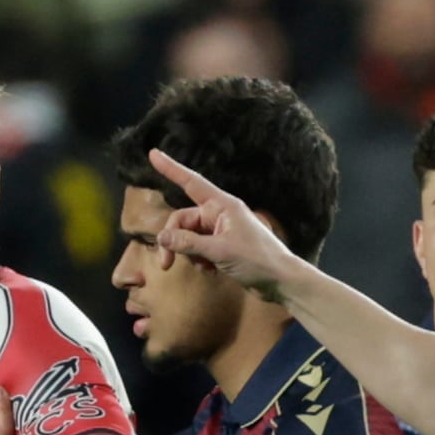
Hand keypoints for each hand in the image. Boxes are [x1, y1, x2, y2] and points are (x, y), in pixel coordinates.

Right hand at [149, 149, 304, 301]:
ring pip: (190, 237)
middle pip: (183, 220)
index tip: (153, 153)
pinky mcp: (224, 247)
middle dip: (173, 241)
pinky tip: (213, 271)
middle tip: (166, 264)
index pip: (191, 182)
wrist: (281, 281)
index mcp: (222, 205)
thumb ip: (189, 243)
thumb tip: (162, 237)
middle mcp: (220, 214)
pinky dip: (200, 260)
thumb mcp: (220, 251)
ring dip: (189, 254)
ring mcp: (221, 231)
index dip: (171, 168)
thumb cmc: (258, 260)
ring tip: (205, 268)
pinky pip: (200, 249)